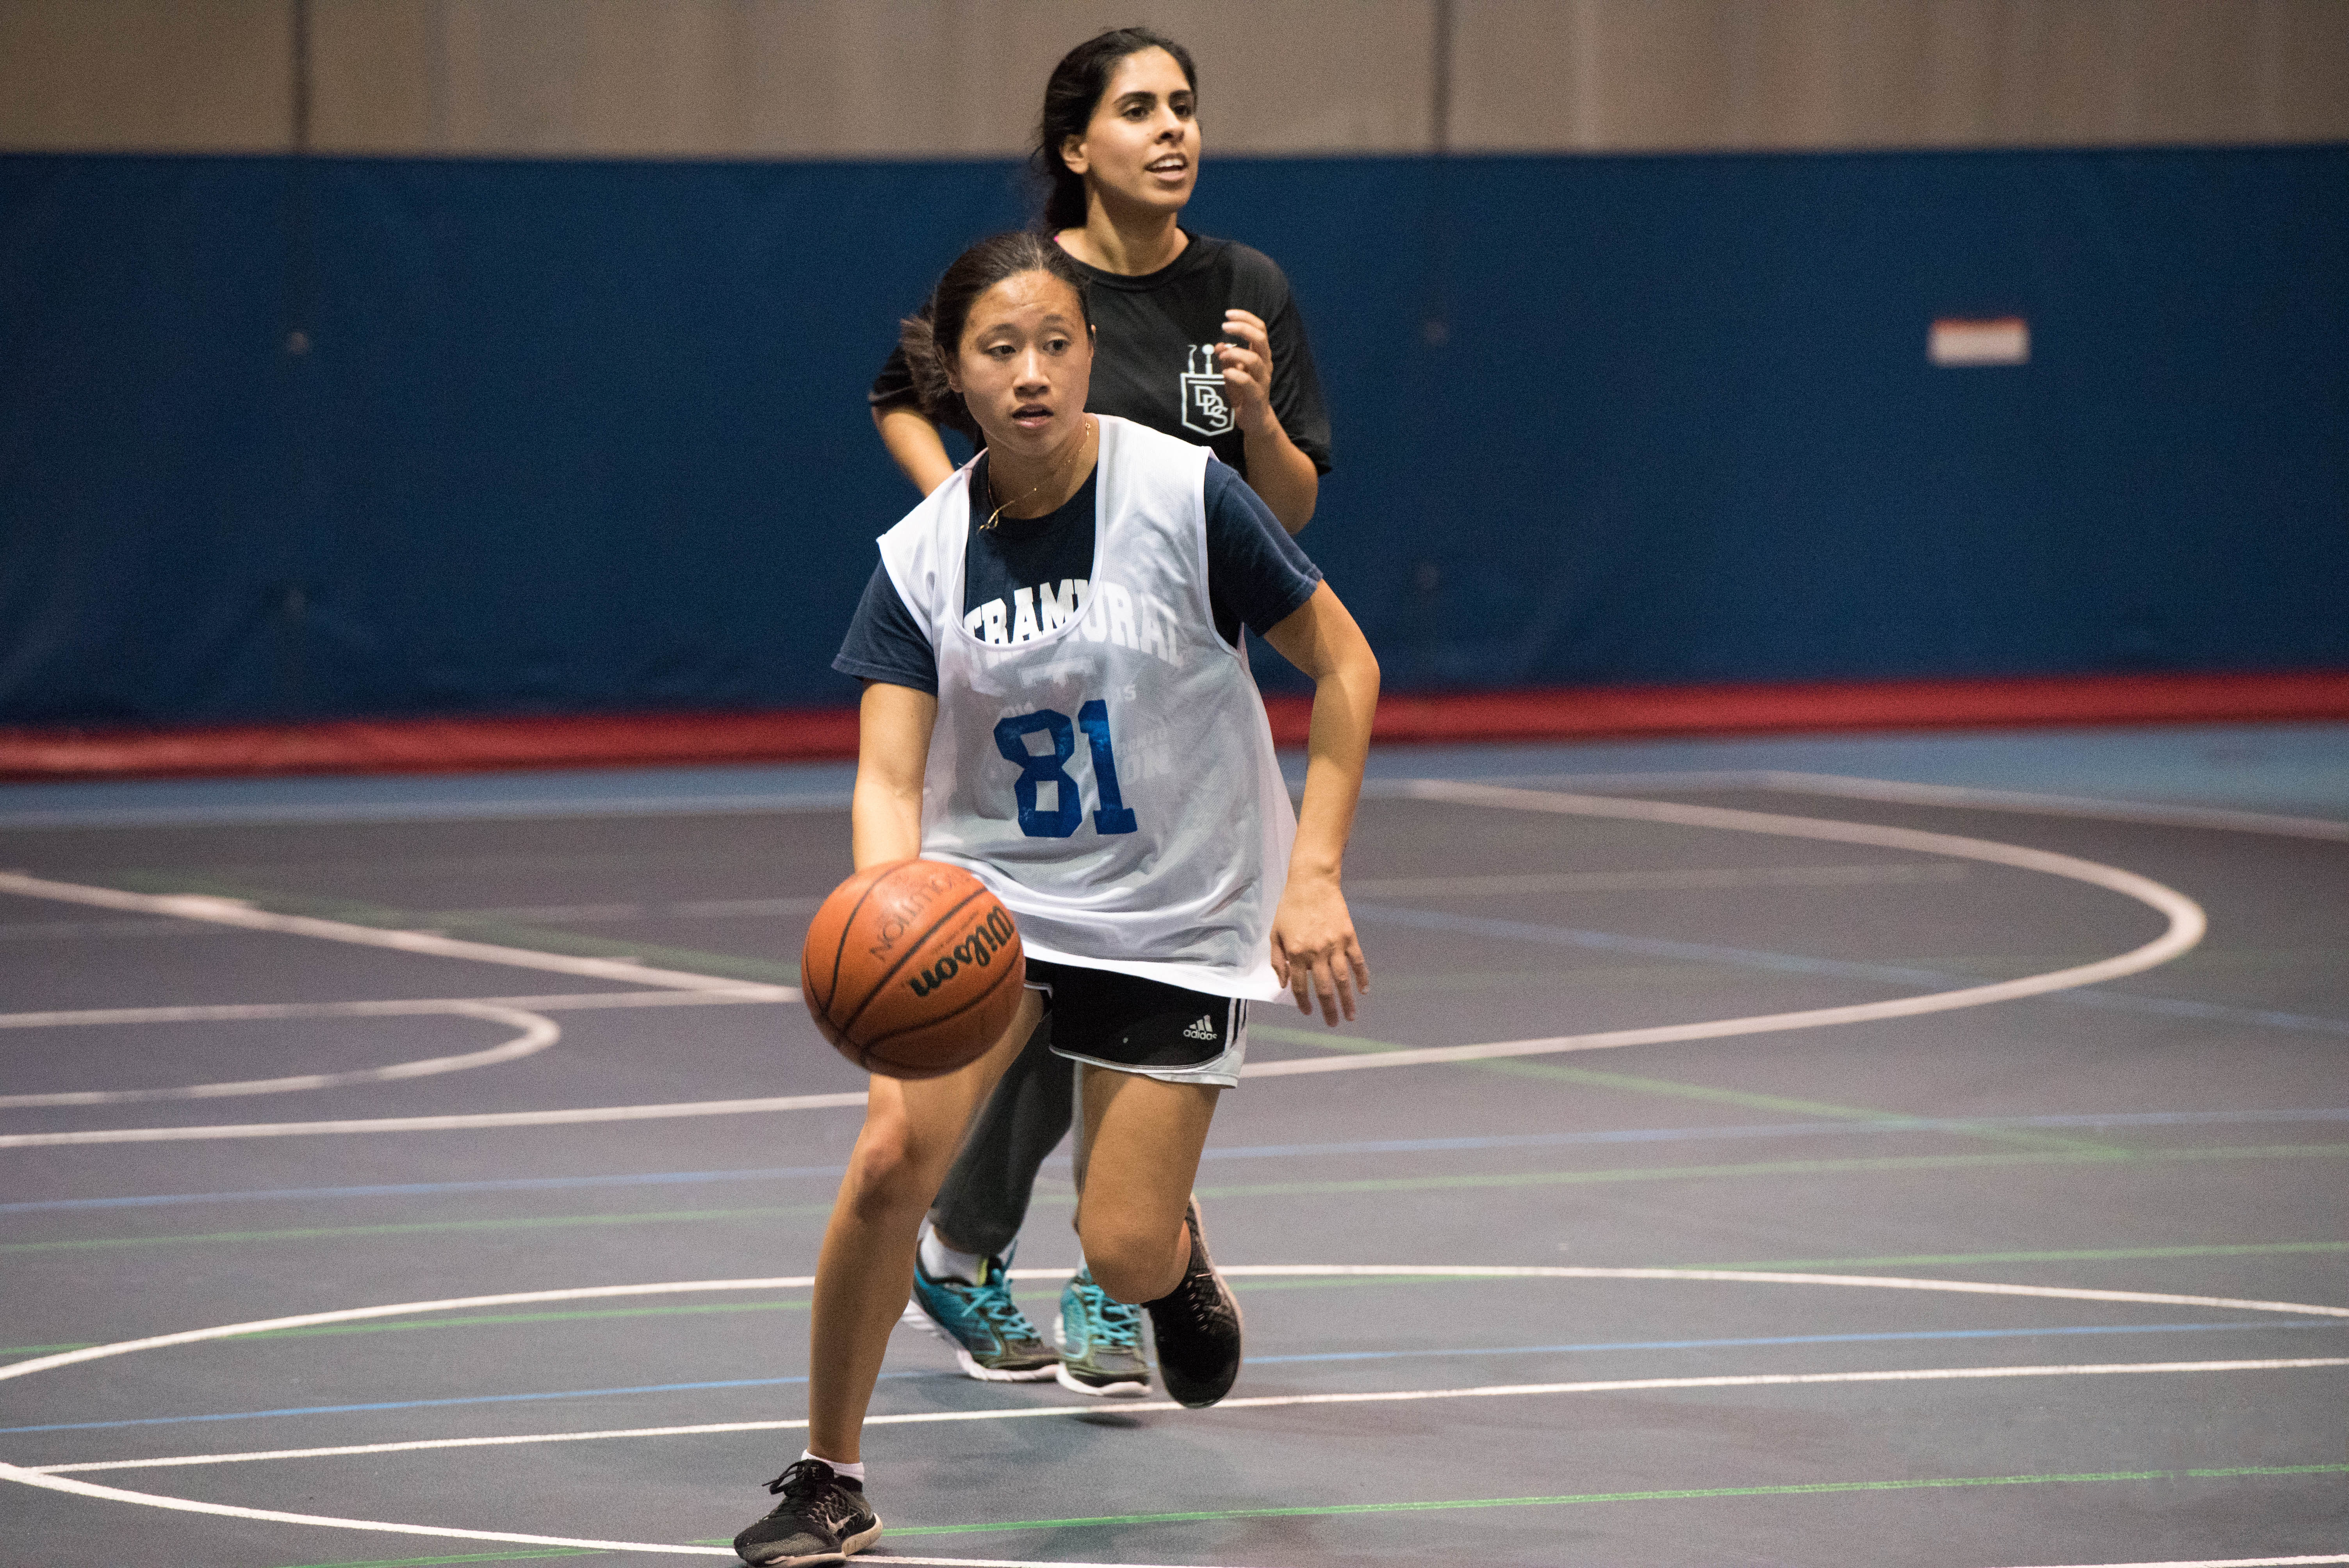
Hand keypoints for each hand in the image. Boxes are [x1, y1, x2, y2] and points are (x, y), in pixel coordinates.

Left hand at [1214, 309, 1277, 436]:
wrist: (1255, 419)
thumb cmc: (1243, 392)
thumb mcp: (1232, 371)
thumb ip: (1227, 358)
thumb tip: (1218, 345)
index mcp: (1261, 355)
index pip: (1259, 329)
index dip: (1246, 318)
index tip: (1228, 314)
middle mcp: (1265, 364)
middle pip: (1260, 339)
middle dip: (1243, 329)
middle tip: (1224, 326)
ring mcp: (1262, 380)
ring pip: (1255, 360)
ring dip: (1236, 353)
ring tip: (1222, 353)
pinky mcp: (1257, 396)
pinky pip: (1249, 382)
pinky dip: (1236, 375)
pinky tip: (1225, 372)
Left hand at [1270, 870, 1369, 1024]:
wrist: (1312, 883)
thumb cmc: (1290, 908)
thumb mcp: (1275, 933)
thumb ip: (1278, 960)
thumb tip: (1284, 984)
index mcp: (1296, 953)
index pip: (1300, 986)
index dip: (1303, 1002)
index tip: (1308, 1013)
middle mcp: (1316, 953)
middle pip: (1324, 988)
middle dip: (1329, 1009)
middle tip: (1333, 1024)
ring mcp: (1335, 945)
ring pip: (1342, 979)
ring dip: (1347, 1000)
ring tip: (1351, 1016)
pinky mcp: (1348, 936)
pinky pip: (1357, 961)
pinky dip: (1362, 977)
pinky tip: (1364, 990)